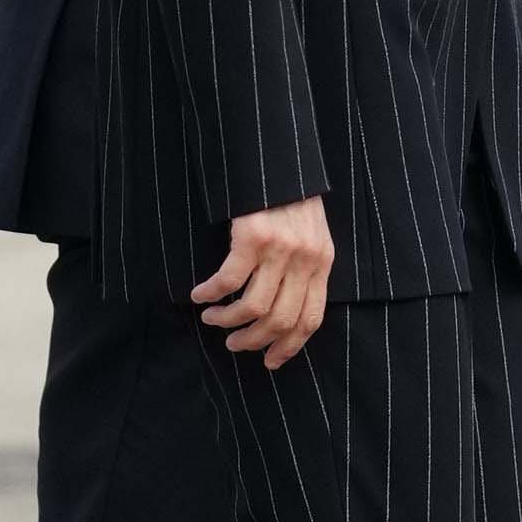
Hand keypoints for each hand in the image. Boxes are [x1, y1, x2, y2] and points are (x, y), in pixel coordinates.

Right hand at [193, 195, 332, 368]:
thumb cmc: (291, 197)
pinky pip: (228, 280)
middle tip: (233, 343)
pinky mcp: (252, 237)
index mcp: (322, 263)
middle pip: (280, 320)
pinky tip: (199, 296)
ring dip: (228, 321)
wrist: (280, 160)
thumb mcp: (312, 234)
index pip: (311, 319)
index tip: (270, 361)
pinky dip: (210, 293)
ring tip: (212, 319)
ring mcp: (279, 250)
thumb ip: (305, 267)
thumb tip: (283, 306)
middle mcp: (305, 260)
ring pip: (252, 307)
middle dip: (253, 340)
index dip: (289, 346)